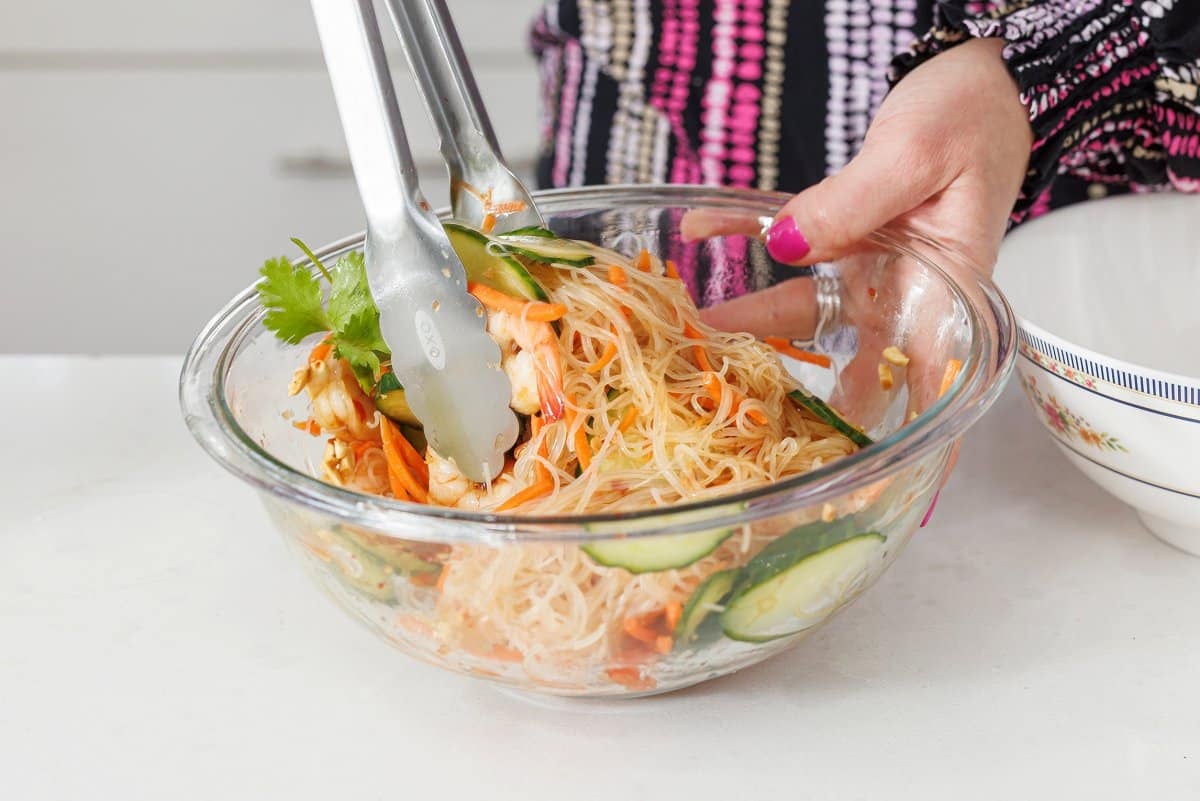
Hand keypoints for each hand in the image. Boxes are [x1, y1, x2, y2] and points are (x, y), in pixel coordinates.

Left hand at [691, 40, 1030, 503]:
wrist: (982, 74)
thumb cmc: (973, 114)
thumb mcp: (914, 155)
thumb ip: (851, 205)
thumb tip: (784, 248)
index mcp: (948, 285)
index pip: (929, 375)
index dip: (901, 430)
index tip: (867, 477)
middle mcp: (908, 286)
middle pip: (848, 351)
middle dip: (796, 385)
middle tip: (742, 415)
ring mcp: (871, 261)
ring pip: (802, 302)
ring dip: (748, 314)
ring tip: (693, 329)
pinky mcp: (843, 227)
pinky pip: (786, 236)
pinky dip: (743, 231)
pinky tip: (698, 231)